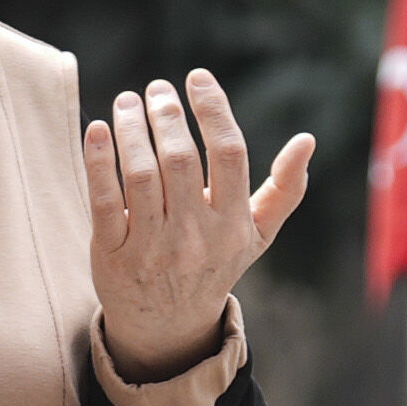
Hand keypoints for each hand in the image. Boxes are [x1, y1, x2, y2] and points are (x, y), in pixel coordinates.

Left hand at [91, 70, 313, 380]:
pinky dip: (99, 162)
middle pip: (180, 160)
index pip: (229, 154)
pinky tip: (98, 129)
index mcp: (232, 224)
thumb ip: (285, 190)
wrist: (168, 328)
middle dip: (166, 115)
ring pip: (141, 175)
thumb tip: (308, 141)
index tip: (196, 77)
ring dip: (131, 129)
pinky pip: (103, 201)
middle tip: (155, 88)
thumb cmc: (216, 265)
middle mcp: (195, 236)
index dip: (213, 110)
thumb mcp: (257, 235)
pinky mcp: (112, 254)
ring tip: (128, 102)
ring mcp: (152, 247)